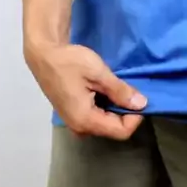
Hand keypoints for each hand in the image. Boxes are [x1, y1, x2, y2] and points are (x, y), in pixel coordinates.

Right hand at [25, 43, 146, 139]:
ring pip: (105, 123)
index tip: (138, 97)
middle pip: (113, 129)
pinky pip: (96, 117)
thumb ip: (120, 91)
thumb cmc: (70, 63)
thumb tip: (142, 104)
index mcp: (85, 121)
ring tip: (114, 87)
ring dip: (115, 107)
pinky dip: (105, 105)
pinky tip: (103, 89)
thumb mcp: (99, 73)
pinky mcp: (72, 114)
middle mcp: (79, 128)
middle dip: (125, 112)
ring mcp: (74, 122)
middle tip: (127, 89)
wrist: (44, 55)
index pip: (121, 131)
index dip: (135, 117)